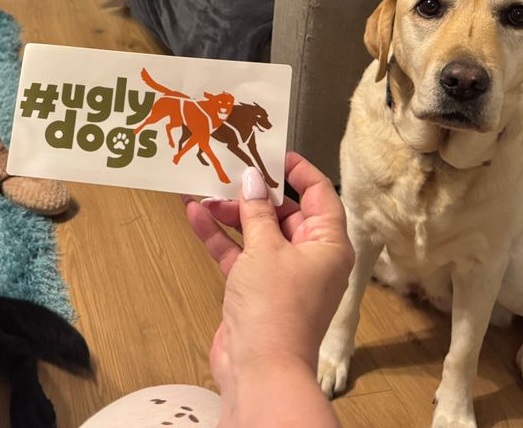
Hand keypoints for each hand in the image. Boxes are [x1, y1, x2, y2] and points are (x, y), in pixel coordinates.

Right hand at [185, 154, 353, 396]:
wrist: (260, 369)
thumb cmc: (276, 309)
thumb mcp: (265, 249)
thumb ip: (256, 211)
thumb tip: (252, 180)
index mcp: (328, 245)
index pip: (320, 195)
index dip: (298, 171)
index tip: (272, 153)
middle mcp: (309, 258)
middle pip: (284, 213)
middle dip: (254, 193)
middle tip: (228, 171)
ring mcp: (281, 275)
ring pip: (256, 232)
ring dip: (230, 213)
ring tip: (202, 191)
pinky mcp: (254, 290)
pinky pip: (238, 254)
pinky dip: (219, 236)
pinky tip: (195, 215)